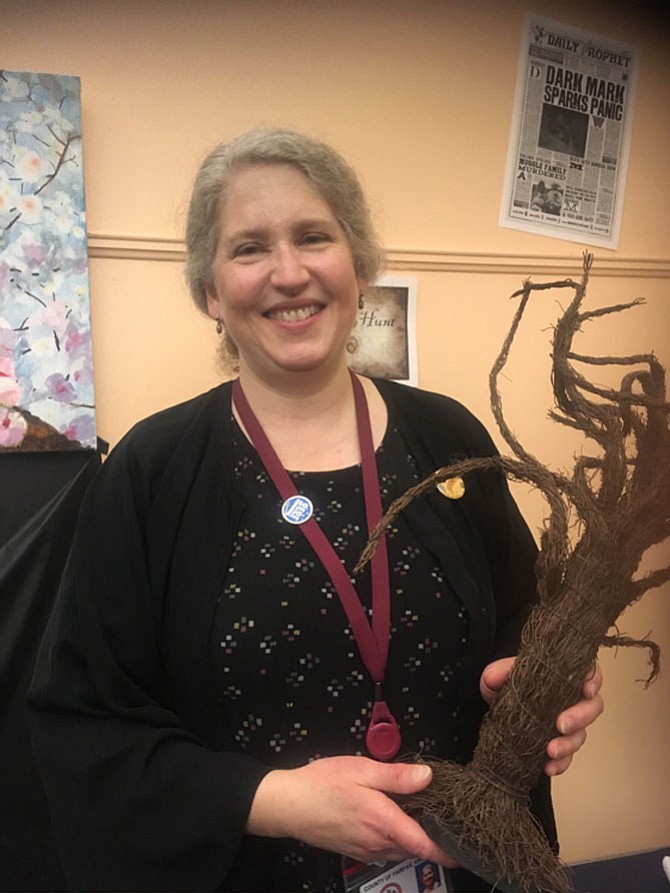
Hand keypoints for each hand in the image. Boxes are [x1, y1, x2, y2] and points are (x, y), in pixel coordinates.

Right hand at [246, 755, 457, 866]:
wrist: (287, 805)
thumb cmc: (322, 783)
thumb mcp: (361, 769)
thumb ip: (396, 776)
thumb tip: (429, 776)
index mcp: (383, 823)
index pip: (425, 846)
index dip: (448, 850)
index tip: (466, 846)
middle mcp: (378, 843)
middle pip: (415, 848)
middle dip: (431, 836)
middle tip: (444, 813)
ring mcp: (366, 850)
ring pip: (400, 849)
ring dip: (412, 837)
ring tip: (420, 811)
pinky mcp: (355, 850)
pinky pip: (384, 848)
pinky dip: (395, 837)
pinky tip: (390, 816)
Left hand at [480, 657, 603, 776]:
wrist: (494, 709)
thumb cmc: (506, 686)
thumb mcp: (499, 674)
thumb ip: (499, 672)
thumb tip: (494, 677)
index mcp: (563, 676)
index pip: (589, 673)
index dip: (592, 680)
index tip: (586, 690)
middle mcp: (571, 699)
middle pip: (592, 706)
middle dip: (580, 717)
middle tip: (561, 724)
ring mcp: (569, 724)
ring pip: (581, 734)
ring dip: (569, 744)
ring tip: (551, 750)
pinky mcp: (560, 745)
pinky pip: (568, 757)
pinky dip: (561, 763)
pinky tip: (549, 766)